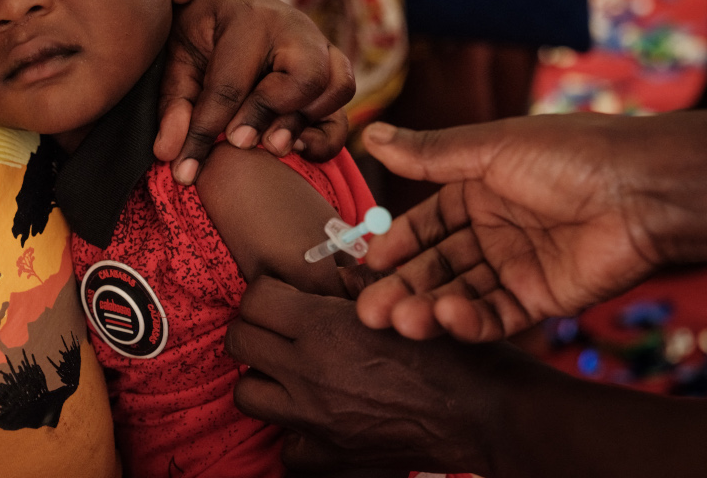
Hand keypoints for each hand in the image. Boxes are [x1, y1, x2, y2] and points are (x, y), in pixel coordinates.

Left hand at [156, 0, 353, 182]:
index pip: (230, 85)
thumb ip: (174, 105)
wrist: (224, 3)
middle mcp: (293, 27)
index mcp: (247, 18)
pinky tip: (294, 148)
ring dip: (303, 121)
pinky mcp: (333, 65)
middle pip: (305, 77)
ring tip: (269, 145)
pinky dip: (327, 131)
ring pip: (337, 86)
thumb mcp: (176, 63)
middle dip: (269, 116)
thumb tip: (170, 153)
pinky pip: (345, 103)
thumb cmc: (198, 34)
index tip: (187, 169)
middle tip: (237, 142)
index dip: (206, 132)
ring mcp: (320, 44)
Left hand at [225, 277, 499, 475]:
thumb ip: (358, 282)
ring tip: (291, 371)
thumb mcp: (404, 297)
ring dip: (264, 378)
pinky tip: (317, 416)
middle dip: (256, 328)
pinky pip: (285, 444)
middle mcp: (307, 372)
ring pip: (247, 392)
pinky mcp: (328, 456)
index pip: (254, 299)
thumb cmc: (451, 348)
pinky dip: (295, 431)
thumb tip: (332, 269)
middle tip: (281, 329)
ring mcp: (313, 418)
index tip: (284, 296)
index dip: (267, 293)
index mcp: (322, 326)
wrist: (486, 413)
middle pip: (239, 340)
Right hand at [356, 112, 706, 340]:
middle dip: (402, 288)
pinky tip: (447, 318)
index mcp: (478, 191)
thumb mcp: (487, 148)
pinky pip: (496, 315)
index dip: (395, 245)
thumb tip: (371, 135)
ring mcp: (517, 267)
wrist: (641, 190)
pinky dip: (469, 321)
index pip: (425, 224)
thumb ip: (427, 153)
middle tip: (370, 310)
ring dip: (427, 308)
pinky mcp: (542, 299)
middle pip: (436, 266)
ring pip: (460, 294)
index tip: (366, 265)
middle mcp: (494, 231)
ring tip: (400, 320)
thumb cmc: (568, 156)